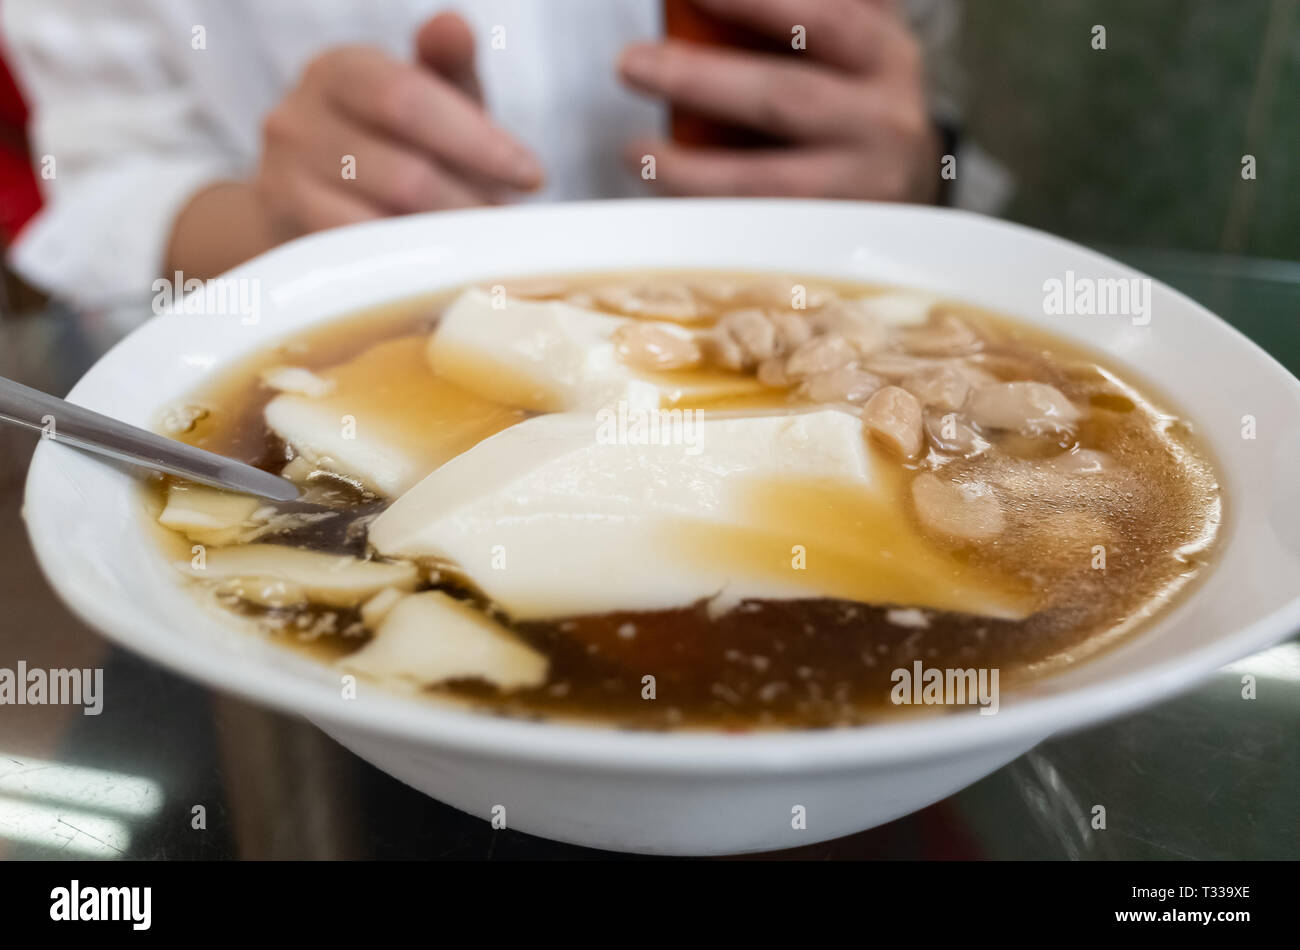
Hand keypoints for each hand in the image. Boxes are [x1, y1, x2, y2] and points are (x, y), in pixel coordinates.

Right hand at [253, 13, 542, 240]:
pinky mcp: (288, 240)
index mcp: (339, 71)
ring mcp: (284, 182)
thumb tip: (453, 25)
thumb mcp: (425, 98)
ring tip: (478, 247)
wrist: (310, 205)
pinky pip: (363, 262)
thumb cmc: (390, 146)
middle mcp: (297, 119)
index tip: (530, 176)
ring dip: (446, 243)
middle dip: (470, 205)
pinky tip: (440, 270)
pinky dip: (411, 269)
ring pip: (387, 225)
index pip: (408, 99)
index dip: (477, 142)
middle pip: (406, 174)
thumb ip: (447, 65)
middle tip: (507, 226)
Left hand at [618, 0, 941, 201]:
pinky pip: (762, 229)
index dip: (758, 5)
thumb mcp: (843, 42)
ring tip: (634, 152)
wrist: (906, 178)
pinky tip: (667, 198)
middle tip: (631, 65)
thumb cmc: (852, 95)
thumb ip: (796, 17)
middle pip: (786, 98)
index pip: (827, 18)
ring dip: (693, 168)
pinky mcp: (837, 238)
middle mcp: (884, 118)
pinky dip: (709, 214)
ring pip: (770, 181)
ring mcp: (864, 186)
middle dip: (700, 80)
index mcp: (882, 53)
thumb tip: (699, 6)